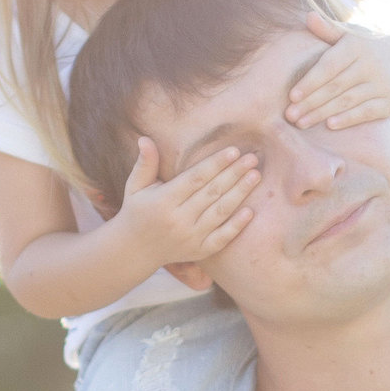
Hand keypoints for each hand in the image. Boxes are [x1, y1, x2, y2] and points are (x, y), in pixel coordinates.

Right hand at [112, 136, 258, 265]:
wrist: (134, 251)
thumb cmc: (137, 211)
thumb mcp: (135, 186)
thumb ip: (145, 163)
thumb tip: (145, 139)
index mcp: (164, 201)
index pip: (195, 178)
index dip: (216, 163)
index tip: (234, 151)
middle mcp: (178, 220)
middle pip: (212, 193)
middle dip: (234, 174)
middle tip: (253, 158)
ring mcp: (190, 237)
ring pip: (220, 213)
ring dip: (240, 193)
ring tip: (255, 176)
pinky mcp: (199, 251)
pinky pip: (221, 238)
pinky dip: (237, 226)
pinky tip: (250, 211)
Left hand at [285, 13, 389, 129]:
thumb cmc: (364, 48)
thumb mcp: (349, 35)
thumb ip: (328, 29)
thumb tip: (309, 16)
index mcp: (357, 46)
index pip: (330, 66)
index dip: (310, 82)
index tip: (291, 96)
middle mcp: (371, 64)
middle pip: (336, 86)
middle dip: (311, 102)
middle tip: (290, 115)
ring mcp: (382, 84)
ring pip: (348, 101)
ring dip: (322, 113)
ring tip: (301, 123)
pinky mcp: (389, 102)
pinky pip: (366, 112)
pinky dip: (348, 119)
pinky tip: (329, 125)